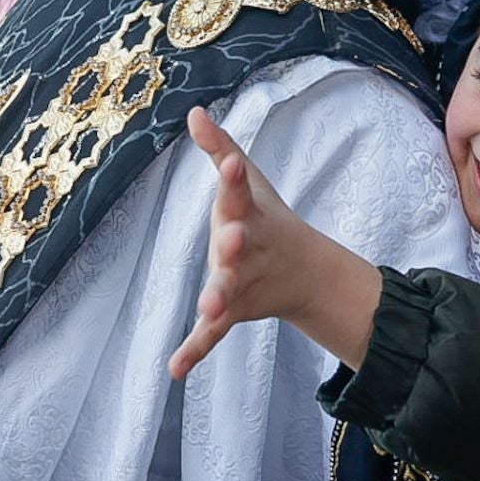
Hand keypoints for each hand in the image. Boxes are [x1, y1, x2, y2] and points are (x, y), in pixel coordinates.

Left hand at [167, 108, 382, 380]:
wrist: (304, 273)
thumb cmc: (265, 218)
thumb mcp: (247, 180)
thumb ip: (218, 148)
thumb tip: (194, 111)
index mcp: (248, 213)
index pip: (240, 192)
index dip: (233, 178)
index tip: (229, 165)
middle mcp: (248, 248)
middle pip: (240, 246)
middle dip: (235, 243)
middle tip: (231, 239)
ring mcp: (242, 282)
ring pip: (228, 290)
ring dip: (218, 296)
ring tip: (208, 305)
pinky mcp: (232, 312)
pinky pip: (213, 333)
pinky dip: (195, 350)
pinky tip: (175, 369)